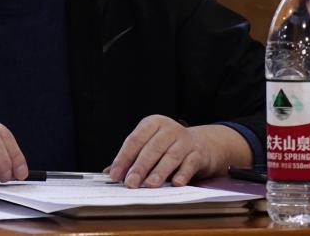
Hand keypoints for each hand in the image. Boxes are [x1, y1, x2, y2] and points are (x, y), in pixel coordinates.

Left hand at [105, 116, 246, 188]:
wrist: (201, 144)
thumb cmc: (168, 146)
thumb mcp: (150, 146)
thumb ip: (131, 158)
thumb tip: (108, 172)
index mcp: (152, 124)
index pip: (134, 140)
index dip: (123, 158)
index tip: (114, 174)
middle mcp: (169, 129)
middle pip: (152, 149)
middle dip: (140, 167)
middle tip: (130, 183)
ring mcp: (185, 140)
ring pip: (170, 156)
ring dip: (159, 171)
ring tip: (149, 185)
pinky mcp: (198, 153)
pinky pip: (189, 164)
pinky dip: (182, 173)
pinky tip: (175, 183)